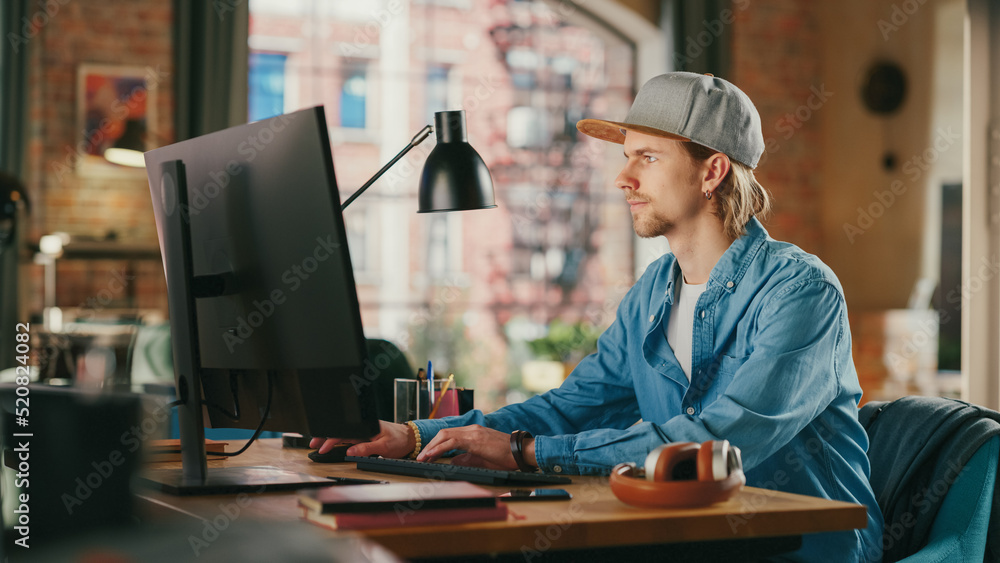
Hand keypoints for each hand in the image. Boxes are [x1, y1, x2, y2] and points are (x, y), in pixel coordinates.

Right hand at [309, 420, 415, 458]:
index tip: (322, 446)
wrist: (409, 438)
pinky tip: (331, 445)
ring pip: (343, 435)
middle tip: (314, 444)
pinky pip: (349, 439)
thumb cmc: (399, 439)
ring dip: (330, 440)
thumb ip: (366, 448)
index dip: (331, 438)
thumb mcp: (384, 446)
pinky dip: (339, 442)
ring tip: (318, 445)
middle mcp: (363, 428)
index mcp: (366, 427)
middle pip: (340, 432)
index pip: (344, 432)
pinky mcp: (365, 438)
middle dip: (326, 437)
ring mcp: (363, 433)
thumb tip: (351, 451)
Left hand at [417, 425, 535, 470]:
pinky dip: (439, 449)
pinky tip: (432, 456)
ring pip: (445, 435)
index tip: (427, 454)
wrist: (522, 452)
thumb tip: (453, 461)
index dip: (436, 444)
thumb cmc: (506, 456)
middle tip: (420, 457)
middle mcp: (471, 429)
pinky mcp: (475, 439)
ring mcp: (473, 433)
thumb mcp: (483, 458)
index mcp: (473, 432)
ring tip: (422, 458)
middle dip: (430, 445)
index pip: (449, 435)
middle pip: (444, 433)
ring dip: (431, 447)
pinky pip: (452, 442)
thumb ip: (467, 458)